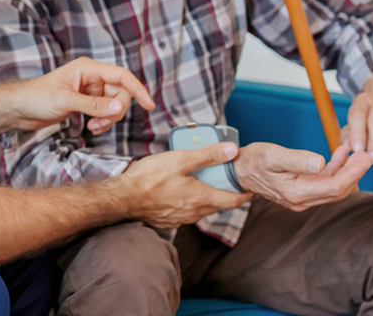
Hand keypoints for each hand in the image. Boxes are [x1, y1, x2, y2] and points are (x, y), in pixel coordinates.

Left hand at [1, 57, 156, 133]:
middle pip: (120, 93)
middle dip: (116, 111)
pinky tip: (91, 128)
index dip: (138, 89)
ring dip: (108, 118)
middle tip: (101, 124)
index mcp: (88, 68)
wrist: (19, 109)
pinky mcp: (85, 102)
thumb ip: (94, 105)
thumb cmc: (36, 98)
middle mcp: (91, 77)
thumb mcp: (66, 101)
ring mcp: (89, 90)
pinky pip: (104, 111)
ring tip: (93, 127)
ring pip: (114, 104)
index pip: (121, 76)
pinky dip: (102, 121)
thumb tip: (120, 106)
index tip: (149, 105)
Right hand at [117, 142, 251, 228]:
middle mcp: (193, 213)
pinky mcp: (167, 221)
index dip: (243, 196)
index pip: (231, 201)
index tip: (249, 191)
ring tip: (201, 186)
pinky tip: (179, 194)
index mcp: (201, 198)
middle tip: (224, 182)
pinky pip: (185, 214)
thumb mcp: (181, 159)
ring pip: (200, 211)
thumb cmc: (149, 178)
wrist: (123, 197)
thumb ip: (208, 155)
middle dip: (223, 195)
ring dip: (205, 200)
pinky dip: (188, 205)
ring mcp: (180, 219)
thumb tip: (232, 151)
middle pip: (216, 206)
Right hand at [231, 142, 371, 211]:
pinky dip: (335, 171)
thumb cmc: (252, 161)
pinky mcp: (302, 192)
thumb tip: (321, 162)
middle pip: (337, 191)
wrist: (238, 172)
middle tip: (366, 155)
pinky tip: (339, 155)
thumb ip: (296, 159)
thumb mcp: (272, 155)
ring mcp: (302, 198)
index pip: (333, 187)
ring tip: (356, 153)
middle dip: (355, 173)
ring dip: (347, 172)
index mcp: (296, 192)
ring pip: (333, 189)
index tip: (364, 158)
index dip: (352, 173)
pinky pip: (324, 185)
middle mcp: (301, 200)